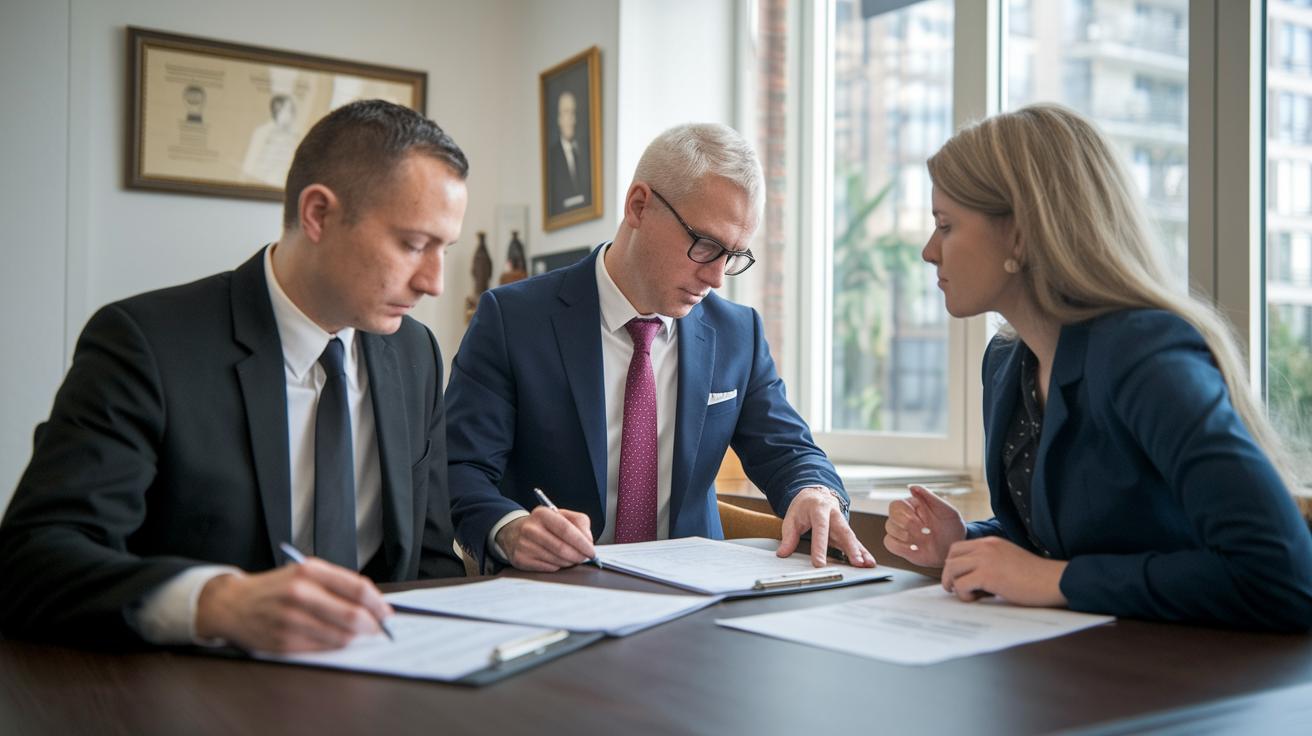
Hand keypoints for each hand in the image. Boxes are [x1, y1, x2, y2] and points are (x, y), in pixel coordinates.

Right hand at [195, 559, 392, 652]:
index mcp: (309, 571)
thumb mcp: (305, 573)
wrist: (233, 604)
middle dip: (373, 625)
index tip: (387, 612)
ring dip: (355, 637)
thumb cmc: (275, 588)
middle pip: (353, 615)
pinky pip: (323, 648)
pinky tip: (334, 638)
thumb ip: (337, 584)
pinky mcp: (284, 642)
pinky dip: (334, 645)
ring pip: (341, 635)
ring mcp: (291, 619)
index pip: (358, 588)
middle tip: (379, 628)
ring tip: (356, 633)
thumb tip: (373, 603)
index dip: (378, 604)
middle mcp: (300, 593)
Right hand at [496, 506, 595, 571]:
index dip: (582, 543)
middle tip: (585, 558)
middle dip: (578, 556)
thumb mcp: (562, 515)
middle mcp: (530, 529)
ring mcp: (524, 545)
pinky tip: (558, 560)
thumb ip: (580, 523)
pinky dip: (558, 566)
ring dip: (569, 562)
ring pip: (556, 560)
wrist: (514, 532)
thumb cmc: (544, 525)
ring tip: (572, 558)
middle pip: (561, 548)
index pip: (566, 529)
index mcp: (542, 514)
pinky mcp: (521, 559)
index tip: (592, 551)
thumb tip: (588, 541)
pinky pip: (548, 568)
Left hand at [777, 487, 874, 567]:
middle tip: (855, 563)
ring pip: (853, 538)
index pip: (820, 530)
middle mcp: (834, 515)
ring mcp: (842, 523)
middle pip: (844, 532)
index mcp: (819, 509)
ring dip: (860, 552)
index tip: (819, 563)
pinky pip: (855, 542)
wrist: (816, 495)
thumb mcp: (792, 518)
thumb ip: (788, 536)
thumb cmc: (804, 507)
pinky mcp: (846, 531)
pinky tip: (869, 562)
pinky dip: (863, 552)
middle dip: (851, 548)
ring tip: (866, 565)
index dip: (820, 547)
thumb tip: (783, 553)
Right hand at [882, 485, 966, 567]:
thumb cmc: (951, 525)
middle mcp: (903, 517)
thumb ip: (929, 496)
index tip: (922, 521)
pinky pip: (890, 544)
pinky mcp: (900, 546)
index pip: (896, 505)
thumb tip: (912, 487)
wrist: (954, 546)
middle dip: (908, 527)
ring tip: (924, 541)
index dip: (906, 514)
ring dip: (907, 537)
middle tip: (926, 532)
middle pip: (891, 519)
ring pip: (889, 530)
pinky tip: (917, 548)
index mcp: (912, 505)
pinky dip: (902, 547)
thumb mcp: (946, 509)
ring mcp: (901, 532)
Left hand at [941, 536, 1067, 606]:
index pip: (958, 548)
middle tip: (958, 589)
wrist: (1053, 580)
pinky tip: (979, 599)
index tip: (959, 577)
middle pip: (951, 558)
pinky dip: (965, 595)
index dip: (954, 564)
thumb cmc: (1035, 576)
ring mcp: (985, 560)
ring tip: (971, 595)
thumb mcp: (1008, 559)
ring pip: (952, 570)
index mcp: (990, 542)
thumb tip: (971, 576)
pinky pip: (961, 584)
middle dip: (950, 575)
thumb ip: (990, 561)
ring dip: (956, 585)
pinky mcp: (988, 575)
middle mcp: (985, 547)